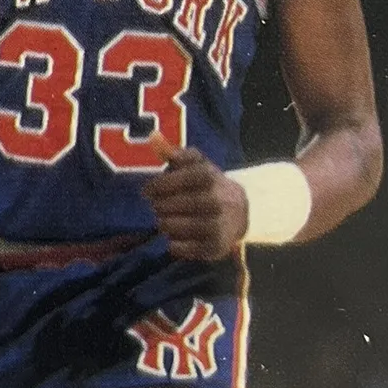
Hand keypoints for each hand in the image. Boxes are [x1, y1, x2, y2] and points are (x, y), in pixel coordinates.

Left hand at [144, 144, 248, 260]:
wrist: (241, 212)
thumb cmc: (208, 185)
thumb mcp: (195, 165)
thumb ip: (173, 153)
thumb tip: (152, 137)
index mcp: (210, 176)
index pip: (179, 179)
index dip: (159, 185)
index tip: (146, 191)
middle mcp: (217, 200)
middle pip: (177, 205)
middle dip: (160, 206)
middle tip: (155, 207)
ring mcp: (218, 225)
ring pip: (179, 227)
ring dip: (166, 225)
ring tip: (163, 220)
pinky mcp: (216, 247)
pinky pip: (187, 249)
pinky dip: (176, 245)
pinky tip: (173, 238)